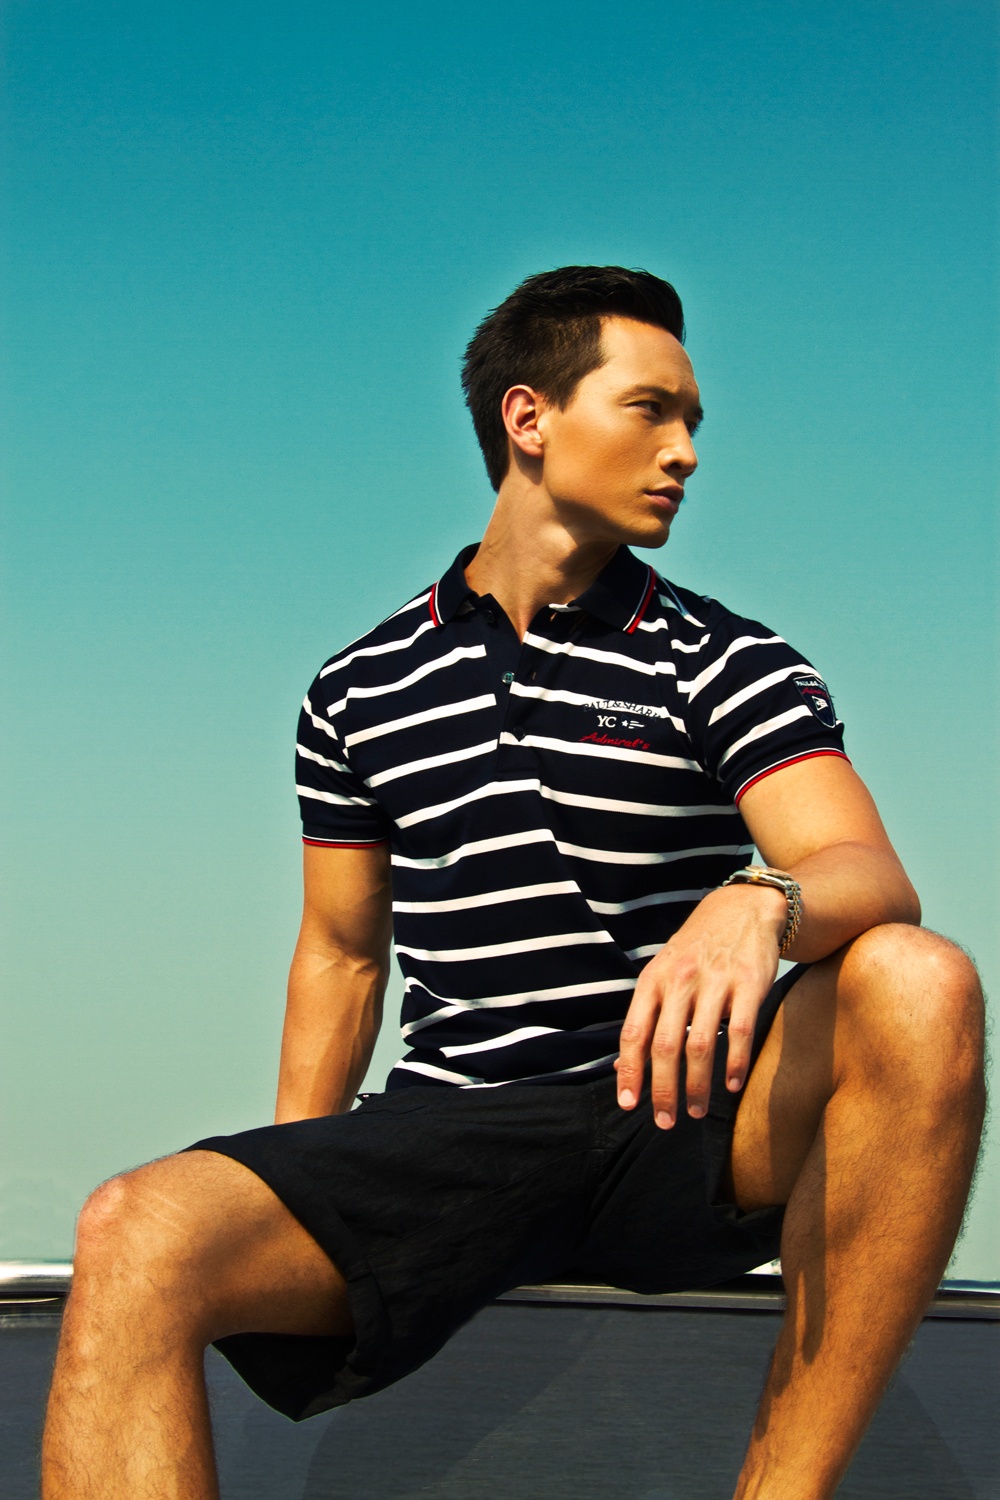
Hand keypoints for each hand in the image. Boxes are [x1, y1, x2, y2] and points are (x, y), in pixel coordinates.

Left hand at [615, 884, 786, 1127]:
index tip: (629, 1104)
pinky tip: (732, 1085)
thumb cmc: (695, 951)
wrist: (741, 909)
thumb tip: (620, 1069)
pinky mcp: (749, 982)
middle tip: (665, 1121)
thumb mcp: (661, 975)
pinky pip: (740, 1030)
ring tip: (696, 1111)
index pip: (634, 1032)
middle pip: (665, 1045)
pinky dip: (735, 1062)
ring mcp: (715, 980)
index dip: (629, 1071)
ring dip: (697, 1085)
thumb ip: (645, 1019)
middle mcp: (679, 980)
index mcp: (652, 980)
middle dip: (663, 1089)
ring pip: (701, 1043)